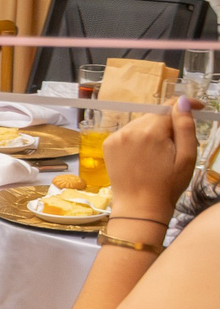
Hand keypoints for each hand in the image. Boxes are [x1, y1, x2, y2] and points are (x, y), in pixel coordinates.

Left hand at [106, 96, 204, 225]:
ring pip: (142, 123)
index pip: (170, 106)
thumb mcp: (186, 157)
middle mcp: (130, 130)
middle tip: (179, 145)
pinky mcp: (109, 144)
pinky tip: (144, 156)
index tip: (199, 107)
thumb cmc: (167, 185)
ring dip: (154, 132)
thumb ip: (185, 127)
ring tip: (160, 155)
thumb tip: (181, 101)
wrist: (139, 206)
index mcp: (151, 131)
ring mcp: (116, 137)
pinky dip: (139, 138)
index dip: (185, 106)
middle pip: (156, 116)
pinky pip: (129, 133)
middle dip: (170, 125)